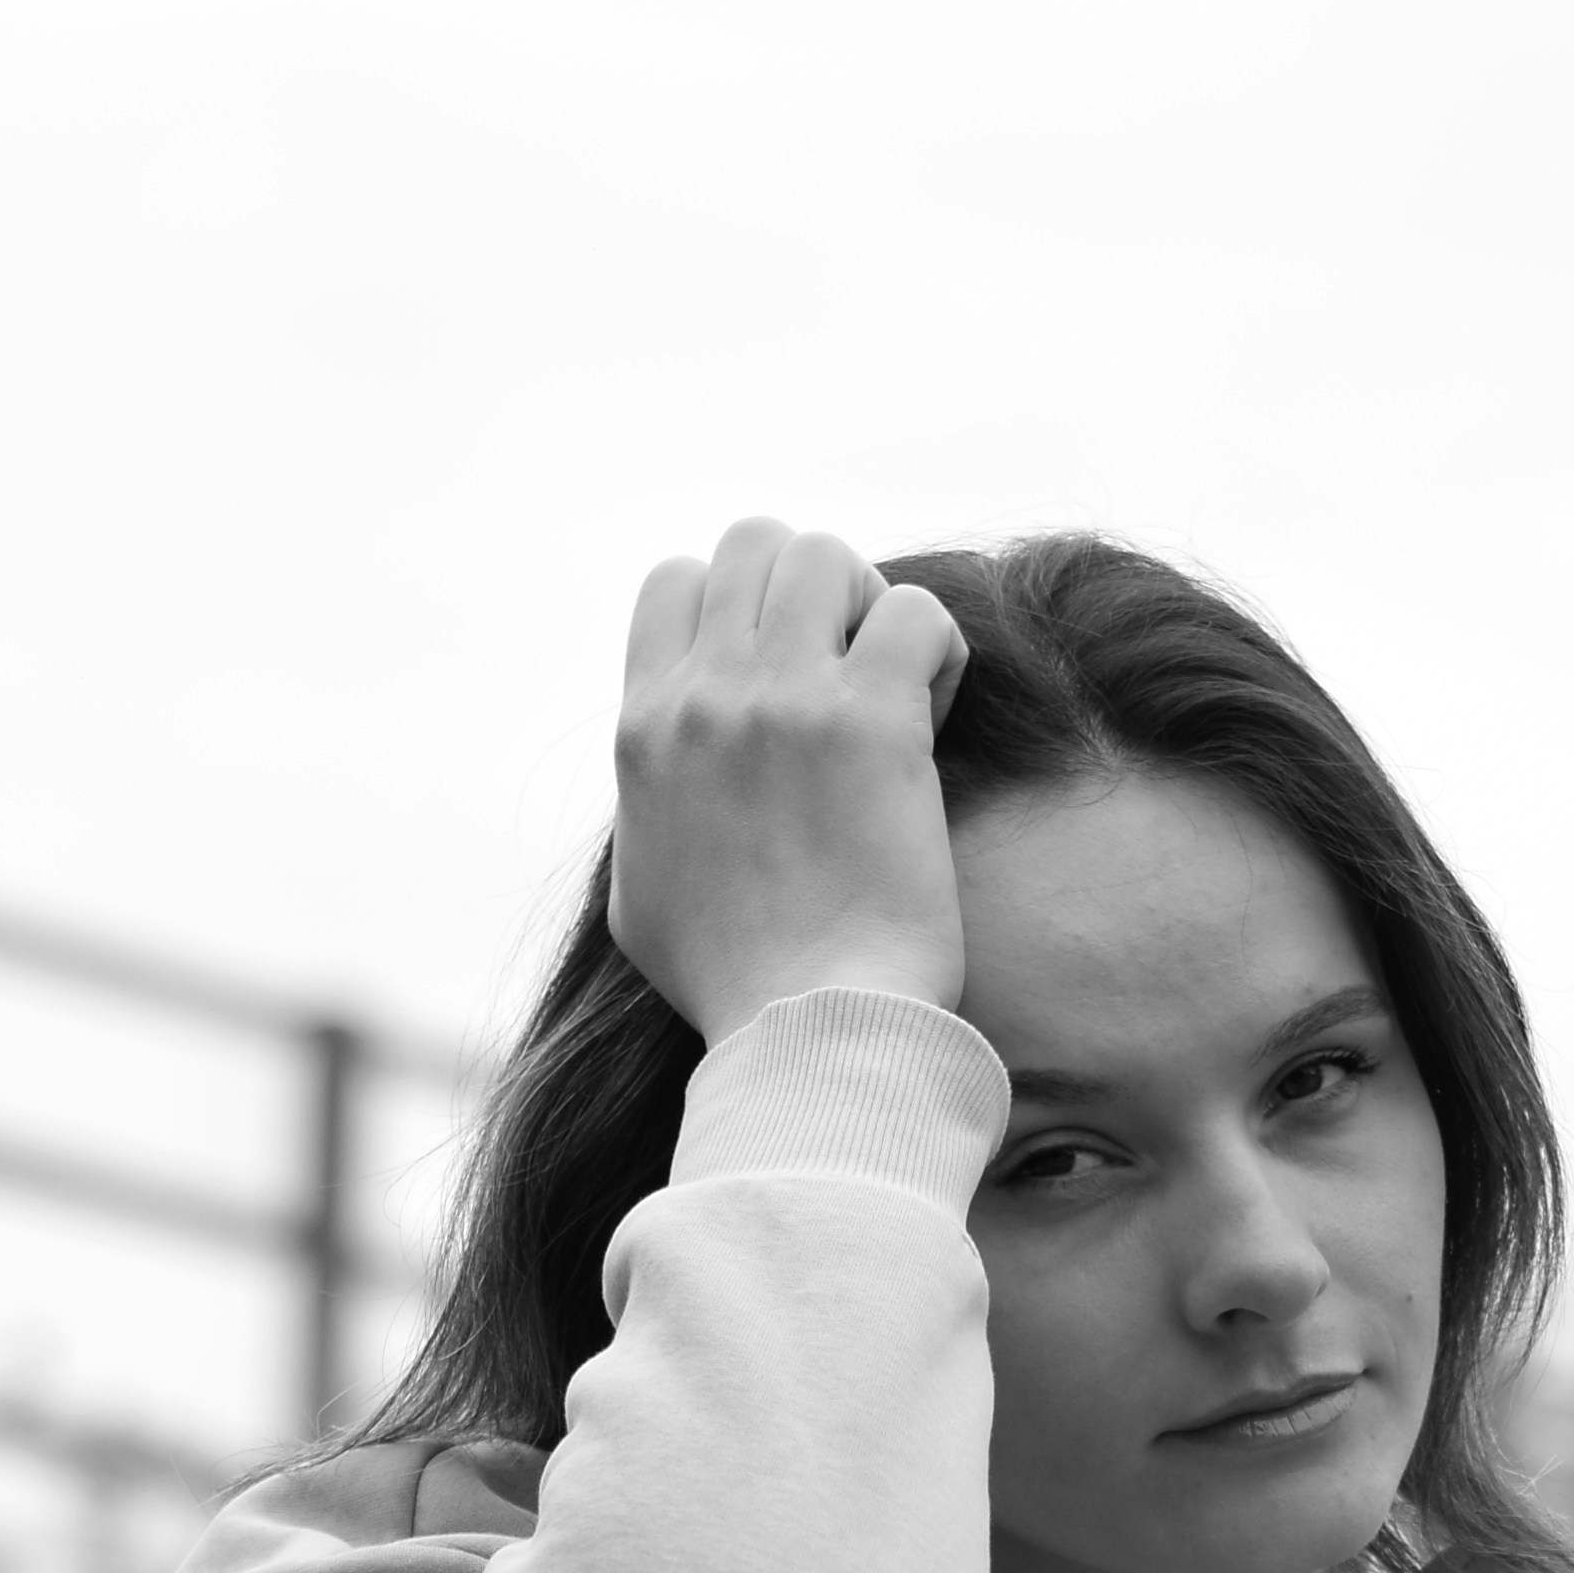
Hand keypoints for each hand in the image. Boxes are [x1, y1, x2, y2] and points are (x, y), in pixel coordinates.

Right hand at [607, 520, 969, 1048]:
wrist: (805, 1029)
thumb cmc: (731, 985)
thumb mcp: (639, 894)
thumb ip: (645, 813)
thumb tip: (659, 785)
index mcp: (642, 729)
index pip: (673, 580)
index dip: (738, 605)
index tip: (780, 674)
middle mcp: (703, 698)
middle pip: (753, 543)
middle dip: (810, 587)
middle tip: (847, 667)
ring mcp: (783, 702)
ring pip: (827, 556)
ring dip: (871, 606)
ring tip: (894, 684)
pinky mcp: (870, 723)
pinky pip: (913, 609)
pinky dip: (935, 648)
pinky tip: (934, 714)